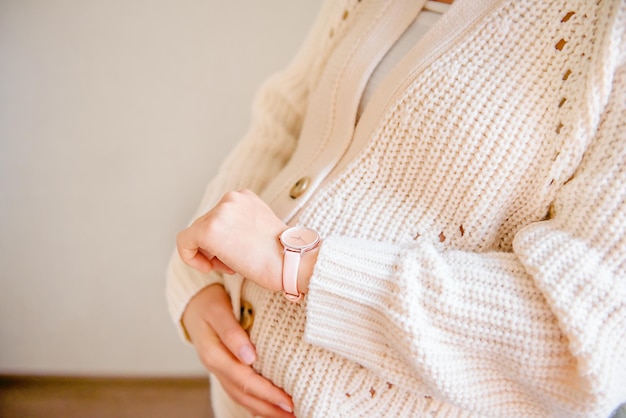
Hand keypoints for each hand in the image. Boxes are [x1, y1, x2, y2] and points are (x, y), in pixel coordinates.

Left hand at [176, 189, 286, 291]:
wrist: (292, 262)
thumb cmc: (281, 255)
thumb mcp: (260, 229)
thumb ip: (239, 226)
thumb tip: (221, 240)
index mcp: (245, 196)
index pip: (220, 218)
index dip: (224, 240)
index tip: (237, 254)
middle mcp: (230, 198)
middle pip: (206, 225)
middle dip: (216, 248)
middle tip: (234, 265)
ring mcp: (219, 212)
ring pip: (196, 235)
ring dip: (209, 254)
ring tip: (231, 266)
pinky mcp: (208, 229)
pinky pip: (185, 242)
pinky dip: (191, 257)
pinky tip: (208, 268)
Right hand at [183, 284, 294, 416]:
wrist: (193, 302)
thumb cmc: (209, 302)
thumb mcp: (218, 311)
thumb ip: (232, 333)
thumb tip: (249, 357)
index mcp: (214, 354)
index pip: (244, 380)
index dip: (267, 393)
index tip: (288, 400)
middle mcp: (216, 367)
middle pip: (243, 394)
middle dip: (269, 407)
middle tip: (294, 414)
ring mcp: (219, 370)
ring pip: (241, 397)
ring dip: (263, 409)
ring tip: (287, 416)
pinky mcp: (225, 369)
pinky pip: (239, 391)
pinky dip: (255, 402)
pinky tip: (269, 408)